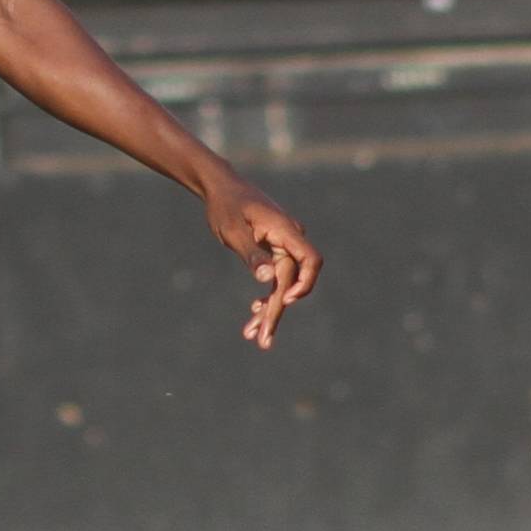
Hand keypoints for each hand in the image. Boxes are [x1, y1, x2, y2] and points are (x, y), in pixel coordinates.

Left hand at [201, 173, 318, 348]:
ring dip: (271, 310)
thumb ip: (252, 254)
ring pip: (283, 285)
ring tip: (253, 336)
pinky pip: (276, 279)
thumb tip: (268, 278)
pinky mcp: (274, 253)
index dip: (304, 283)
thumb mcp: (233, 230)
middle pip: (292, 281)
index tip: (286, 301)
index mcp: (285, 230)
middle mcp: (289, 239)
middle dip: (277, 311)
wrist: (221, 189)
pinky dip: (266, 297)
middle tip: (262, 341)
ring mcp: (283, 247)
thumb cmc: (226, 205)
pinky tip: (254, 313)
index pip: (310, 260)